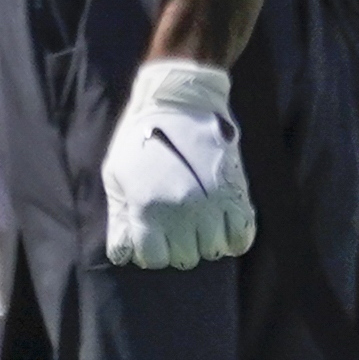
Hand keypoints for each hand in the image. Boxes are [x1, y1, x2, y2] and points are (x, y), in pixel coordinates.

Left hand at [97, 56, 254, 267]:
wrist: (181, 100)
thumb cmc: (141, 138)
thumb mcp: (116, 174)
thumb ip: (120, 218)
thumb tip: (125, 253)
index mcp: (147, 208)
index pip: (153, 259)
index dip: (152, 250)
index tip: (154, 235)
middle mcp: (180, 212)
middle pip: (184, 258)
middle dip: (178, 246)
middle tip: (176, 224)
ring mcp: (211, 204)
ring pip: (213, 251)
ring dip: (205, 241)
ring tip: (199, 221)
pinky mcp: (235, 193)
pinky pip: (242, 237)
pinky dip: (233, 238)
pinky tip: (222, 223)